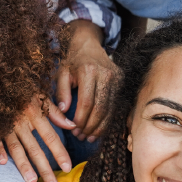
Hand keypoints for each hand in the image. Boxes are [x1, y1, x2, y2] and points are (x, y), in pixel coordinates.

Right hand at [0, 94, 75, 181]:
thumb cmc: (20, 89)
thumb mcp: (40, 96)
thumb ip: (55, 112)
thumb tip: (72, 125)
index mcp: (34, 113)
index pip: (50, 137)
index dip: (59, 153)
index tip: (68, 168)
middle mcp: (21, 121)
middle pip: (35, 148)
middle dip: (45, 168)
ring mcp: (5, 125)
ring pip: (16, 148)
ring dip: (24, 165)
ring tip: (32, 181)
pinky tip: (3, 163)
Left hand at [56, 20, 118, 140]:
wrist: (89, 45)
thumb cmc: (72, 61)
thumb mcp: (61, 73)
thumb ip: (61, 92)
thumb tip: (63, 111)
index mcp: (88, 71)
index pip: (87, 102)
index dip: (81, 118)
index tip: (74, 129)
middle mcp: (105, 74)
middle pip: (100, 108)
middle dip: (90, 126)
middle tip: (81, 137)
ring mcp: (116, 78)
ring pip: (109, 109)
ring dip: (99, 126)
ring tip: (89, 137)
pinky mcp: (121, 82)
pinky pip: (114, 105)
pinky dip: (106, 120)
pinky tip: (98, 129)